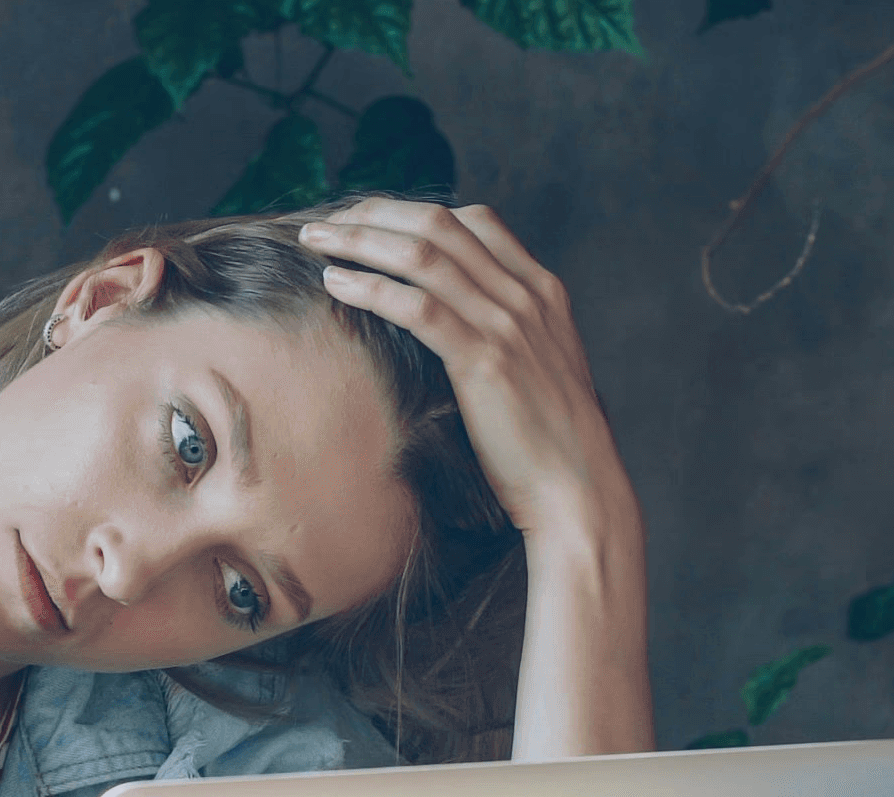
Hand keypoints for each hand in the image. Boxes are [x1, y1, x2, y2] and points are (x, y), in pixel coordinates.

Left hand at [300, 201, 639, 544]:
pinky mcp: (483, 361)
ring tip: (315, 241)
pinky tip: (335, 285)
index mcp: (542, 289)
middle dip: (376, 214)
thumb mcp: (541, 365)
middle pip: (440, 224)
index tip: (369, 221)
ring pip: (422, 256)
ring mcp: (507, 325)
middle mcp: (526, 295)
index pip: (474, 219)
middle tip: (327, 222)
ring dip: (359, 241)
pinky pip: (416, 307)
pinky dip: (369, 288)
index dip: (413, 212)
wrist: (578, 486)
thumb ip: (510, 330)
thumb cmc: (551, 438)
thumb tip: (463, 322)